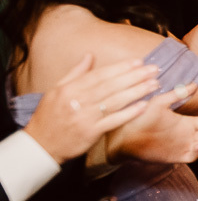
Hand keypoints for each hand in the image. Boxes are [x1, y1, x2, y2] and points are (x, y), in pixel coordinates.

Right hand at [24, 56, 161, 164]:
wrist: (40, 145)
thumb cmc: (49, 116)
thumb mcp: (56, 90)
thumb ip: (76, 73)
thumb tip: (90, 55)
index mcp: (69, 89)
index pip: (100, 75)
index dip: (121, 68)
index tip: (139, 62)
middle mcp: (77, 101)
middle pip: (111, 86)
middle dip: (135, 76)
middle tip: (154, 70)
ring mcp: (85, 118)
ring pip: (115, 102)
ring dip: (137, 92)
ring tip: (154, 84)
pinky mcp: (91, 133)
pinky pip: (113, 121)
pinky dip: (129, 113)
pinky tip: (144, 105)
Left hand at [107, 85, 197, 164]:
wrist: (126, 137)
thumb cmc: (141, 118)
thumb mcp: (159, 103)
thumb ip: (176, 95)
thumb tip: (194, 83)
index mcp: (187, 122)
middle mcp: (188, 134)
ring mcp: (184, 145)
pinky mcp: (177, 156)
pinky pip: (194, 156)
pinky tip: (197, 145)